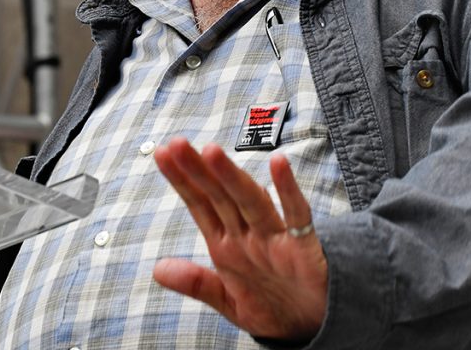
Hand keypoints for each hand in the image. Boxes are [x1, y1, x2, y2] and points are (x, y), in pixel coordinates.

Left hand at [153, 137, 327, 341]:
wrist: (314, 328)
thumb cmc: (272, 306)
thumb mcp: (228, 301)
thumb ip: (197, 283)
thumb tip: (156, 270)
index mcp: (226, 244)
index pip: (199, 205)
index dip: (181, 180)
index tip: (161, 153)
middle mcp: (247, 234)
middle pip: (219, 195)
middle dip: (198, 170)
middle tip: (177, 143)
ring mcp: (274, 238)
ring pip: (249, 200)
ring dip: (231, 176)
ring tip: (211, 152)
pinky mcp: (302, 247)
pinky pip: (295, 215)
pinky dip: (288, 191)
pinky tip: (278, 165)